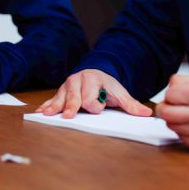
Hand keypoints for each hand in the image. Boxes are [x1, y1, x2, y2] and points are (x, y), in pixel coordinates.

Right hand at [35, 69, 151, 117]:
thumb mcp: (120, 93)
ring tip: (48, 114)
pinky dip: (47, 105)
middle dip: (72, 106)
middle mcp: (78, 80)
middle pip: (74, 96)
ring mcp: (67, 85)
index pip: (92, 96)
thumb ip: (131, 105)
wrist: (96, 74)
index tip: (98, 108)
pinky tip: (41, 112)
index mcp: (94, 79)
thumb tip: (147, 113)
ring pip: (61, 97)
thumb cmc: (107, 86)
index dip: (95, 104)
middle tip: (69, 116)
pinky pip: (53, 98)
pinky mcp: (60, 91)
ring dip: (55, 106)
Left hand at [156, 73, 188, 150]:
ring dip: (174, 119)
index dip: (171, 94)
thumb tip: (168, 87)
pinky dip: (182, 129)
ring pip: (170, 124)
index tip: (175, 95)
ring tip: (186, 115)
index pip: (170, 94)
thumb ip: (184, 81)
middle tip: (169, 106)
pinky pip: (178, 135)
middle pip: (165, 112)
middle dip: (164, 108)